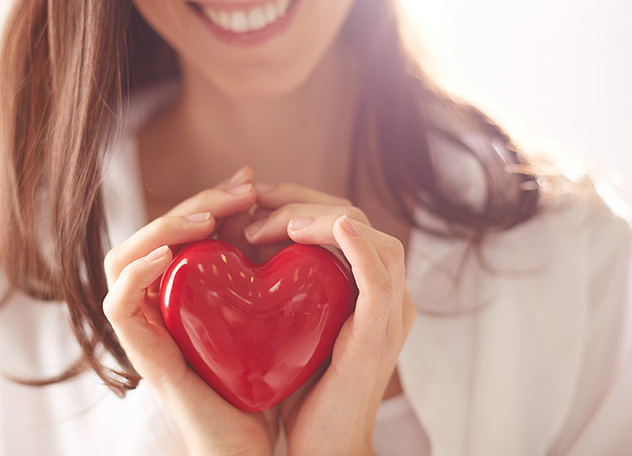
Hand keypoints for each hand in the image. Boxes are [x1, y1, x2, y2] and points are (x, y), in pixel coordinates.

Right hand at [103, 168, 278, 455]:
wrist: (260, 443)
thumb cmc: (266, 379)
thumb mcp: (269, 310)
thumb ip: (264, 269)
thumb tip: (288, 214)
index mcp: (185, 292)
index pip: (181, 230)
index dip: (210, 200)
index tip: (248, 182)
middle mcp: (160, 304)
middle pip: (154, 235)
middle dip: (197, 204)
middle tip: (241, 189)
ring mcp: (146, 328)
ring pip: (122, 259)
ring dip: (163, 228)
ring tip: (208, 219)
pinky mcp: (142, 354)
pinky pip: (118, 305)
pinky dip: (136, 272)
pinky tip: (170, 254)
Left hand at [245, 182, 415, 455]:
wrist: (320, 447)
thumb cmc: (302, 389)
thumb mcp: (291, 323)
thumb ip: (283, 284)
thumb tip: (242, 240)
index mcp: (367, 288)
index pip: (342, 220)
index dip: (300, 200)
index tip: (254, 199)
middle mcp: (387, 294)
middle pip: (357, 219)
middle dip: (303, 200)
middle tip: (255, 201)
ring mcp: (389, 313)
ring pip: (373, 237)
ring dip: (322, 218)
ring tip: (275, 223)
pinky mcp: (379, 334)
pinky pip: (379, 279)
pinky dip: (360, 247)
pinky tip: (335, 227)